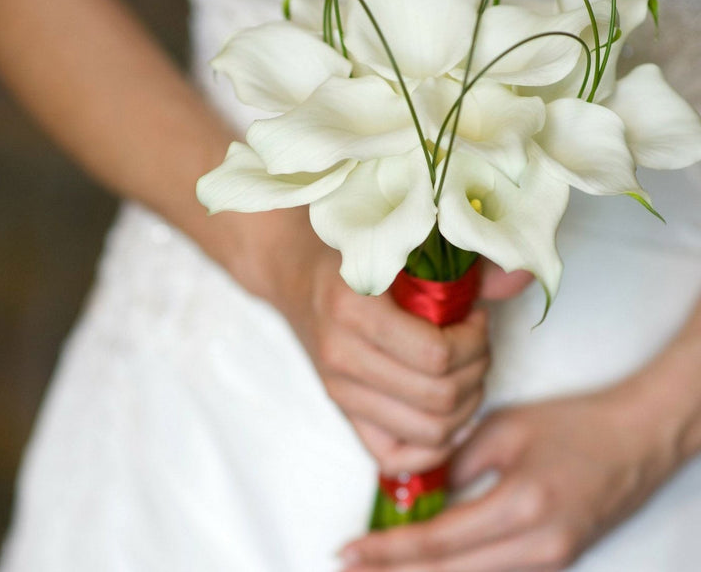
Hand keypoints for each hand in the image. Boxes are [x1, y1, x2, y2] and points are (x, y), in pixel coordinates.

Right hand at [283, 247, 490, 474]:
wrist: (296, 277)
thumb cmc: (356, 256)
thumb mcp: (402, 243)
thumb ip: (464, 261)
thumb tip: (523, 277)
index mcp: (353, 308)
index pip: (437, 355)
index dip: (474, 340)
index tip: (474, 316)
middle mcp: (340, 355)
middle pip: (440, 396)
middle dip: (476, 369)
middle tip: (476, 342)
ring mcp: (338, 390)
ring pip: (430, 431)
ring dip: (465, 404)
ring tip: (464, 369)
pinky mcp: (341, 412)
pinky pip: (398, 458)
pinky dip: (436, 445)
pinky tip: (446, 408)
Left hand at [340, 384, 678, 570]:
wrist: (635, 440)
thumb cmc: (572, 425)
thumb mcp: (506, 429)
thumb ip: (458, 462)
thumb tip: (420, 490)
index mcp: (521, 509)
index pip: (437, 542)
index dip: (387, 549)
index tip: (348, 550)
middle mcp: (536, 550)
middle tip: (348, 568)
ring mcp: (549, 564)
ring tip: (379, 569)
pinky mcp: (555, 563)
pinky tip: (427, 565)